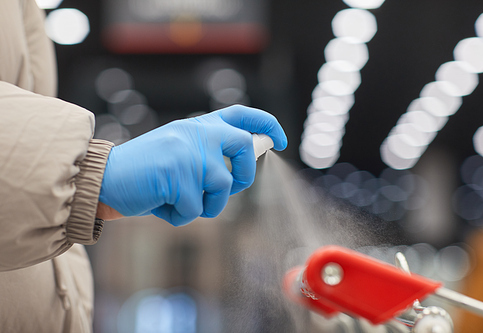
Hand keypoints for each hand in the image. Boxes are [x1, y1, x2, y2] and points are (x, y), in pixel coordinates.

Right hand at [98, 105, 286, 225]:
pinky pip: (195, 209)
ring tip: (174, 198)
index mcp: (197, 126)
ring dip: (202, 205)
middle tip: (228, 187)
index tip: (279, 139)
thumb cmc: (144, 171)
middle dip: (244, 175)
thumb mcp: (179, 151)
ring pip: (221, 189)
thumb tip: (247, 159)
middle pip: (244, 148)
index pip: (241, 115)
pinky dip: (178, 215)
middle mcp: (196, 134)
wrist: (103, 178)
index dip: (266, 125)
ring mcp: (189, 153)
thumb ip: (208, 151)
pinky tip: (159, 203)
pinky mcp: (179, 176)